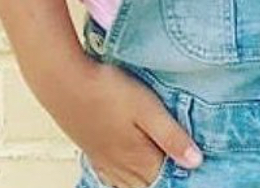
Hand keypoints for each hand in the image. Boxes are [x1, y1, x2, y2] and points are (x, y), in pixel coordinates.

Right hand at [62, 54, 203, 187]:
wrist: (64, 82)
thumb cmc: (106, 90)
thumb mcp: (148, 108)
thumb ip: (171, 136)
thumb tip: (195, 161)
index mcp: (140, 159)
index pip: (168, 180)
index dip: (183, 173)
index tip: (194, 165)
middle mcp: (122, 167)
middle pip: (150, 184)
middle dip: (166, 177)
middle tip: (178, 162)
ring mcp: (105, 161)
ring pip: (131, 184)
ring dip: (146, 179)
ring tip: (158, 166)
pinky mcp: (92, 151)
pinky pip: (112, 177)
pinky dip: (125, 178)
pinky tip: (127, 169)